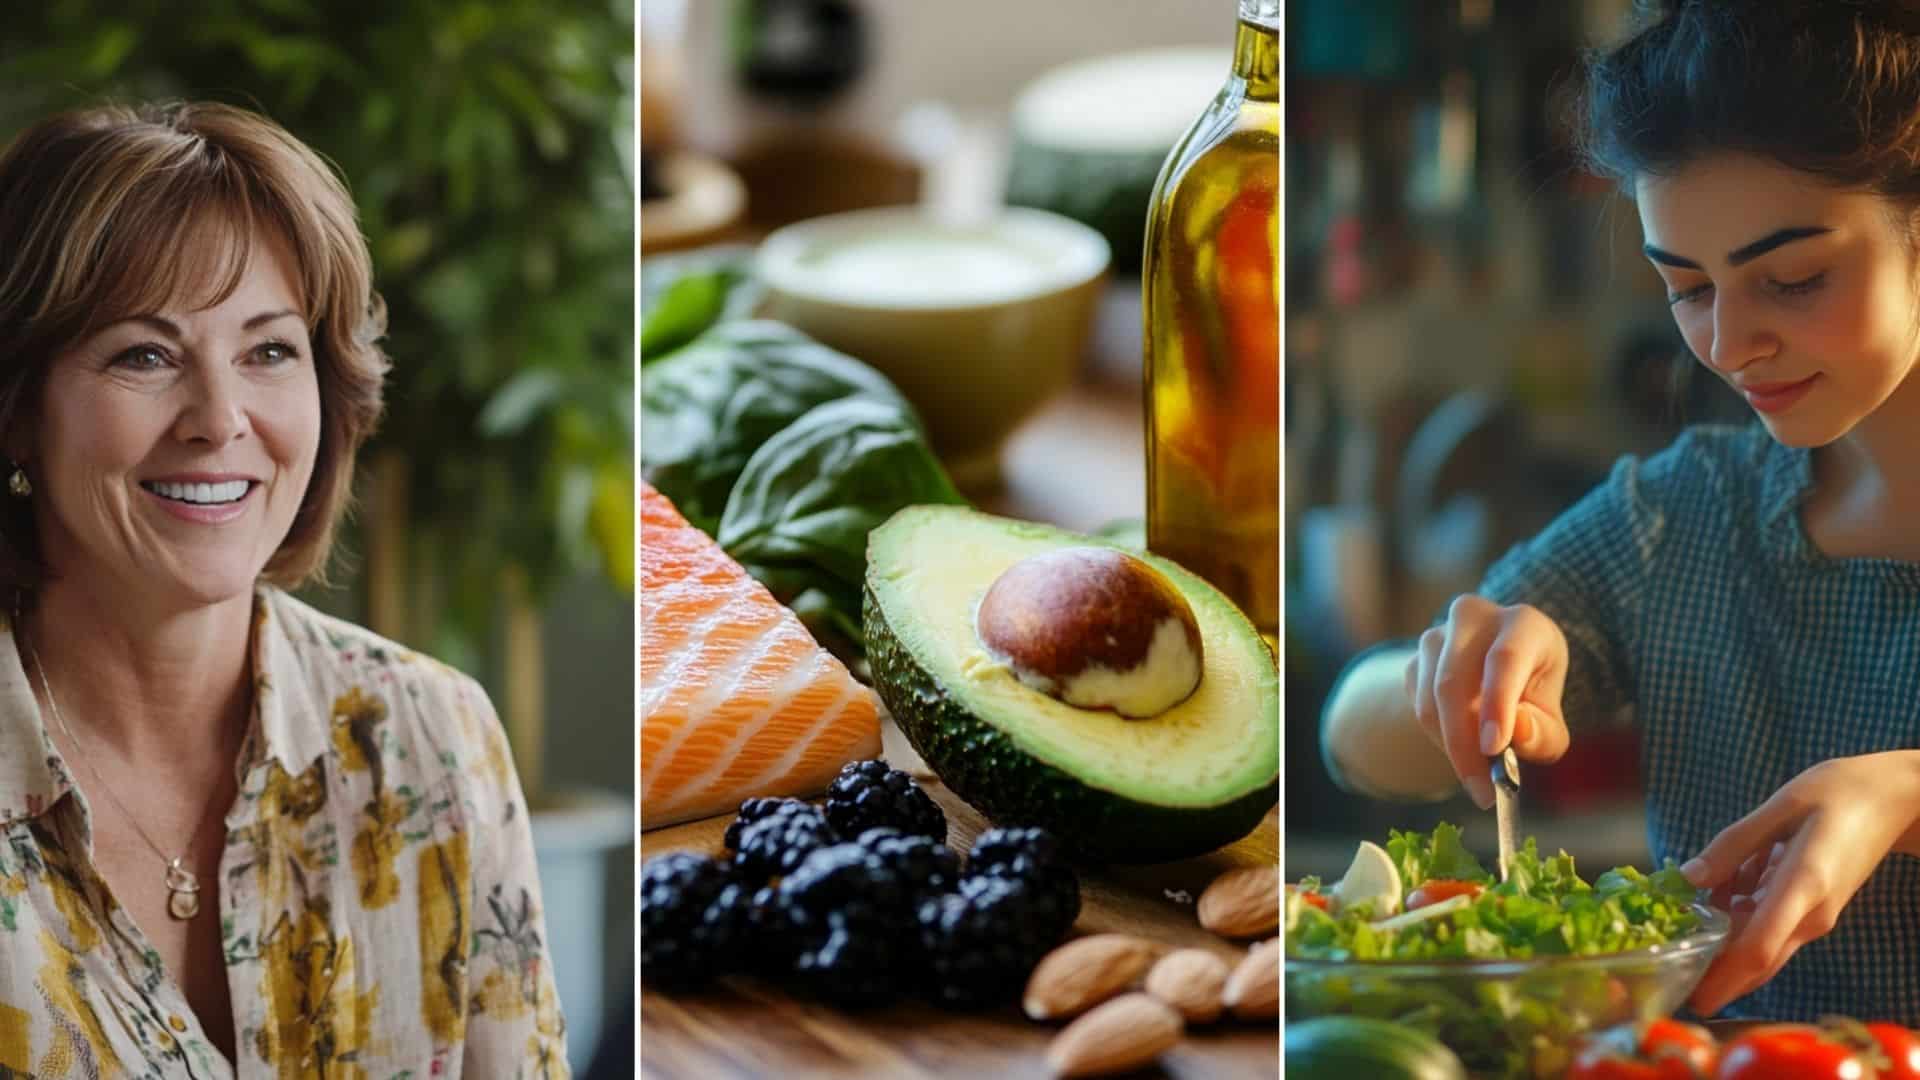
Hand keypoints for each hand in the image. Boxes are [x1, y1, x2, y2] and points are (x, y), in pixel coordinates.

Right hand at [1403, 594, 1572, 808]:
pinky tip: (1463, 745)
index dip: (1497, 704)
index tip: (1494, 748)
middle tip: (1481, 790)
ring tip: (1478, 775)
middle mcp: (1473, 617)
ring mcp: (1436, 635)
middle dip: (1464, 743)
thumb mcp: (1551, 716)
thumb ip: (1543, 731)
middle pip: (1455, 682)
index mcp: (1522, 623)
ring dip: (1451, 746)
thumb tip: (1517, 732)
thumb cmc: (1531, 695)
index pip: (1505, 659)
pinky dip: (1438, 738)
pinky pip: (1417, 708)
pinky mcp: (1413, 659)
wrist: (1497, 672)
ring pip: (1430, 700)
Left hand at [1681, 751, 1919, 1015]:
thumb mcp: (1781, 807)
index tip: (1693, 1000)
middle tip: (1672, 980)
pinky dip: (1738, 910)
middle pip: (1758, 960)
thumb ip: (1733, 844)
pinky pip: (1768, 922)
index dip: (1724, 978)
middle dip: (1716, 977)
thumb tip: (1687, 878)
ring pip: (1760, 942)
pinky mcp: (1813, 908)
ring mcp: (1815, 915)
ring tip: (1687, 904)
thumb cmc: (1839, 793)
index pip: (1758, 947)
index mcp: (1803, 886)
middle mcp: (1811, 913)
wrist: (1896, 800)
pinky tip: (1725, 879)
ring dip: (1721, 932)